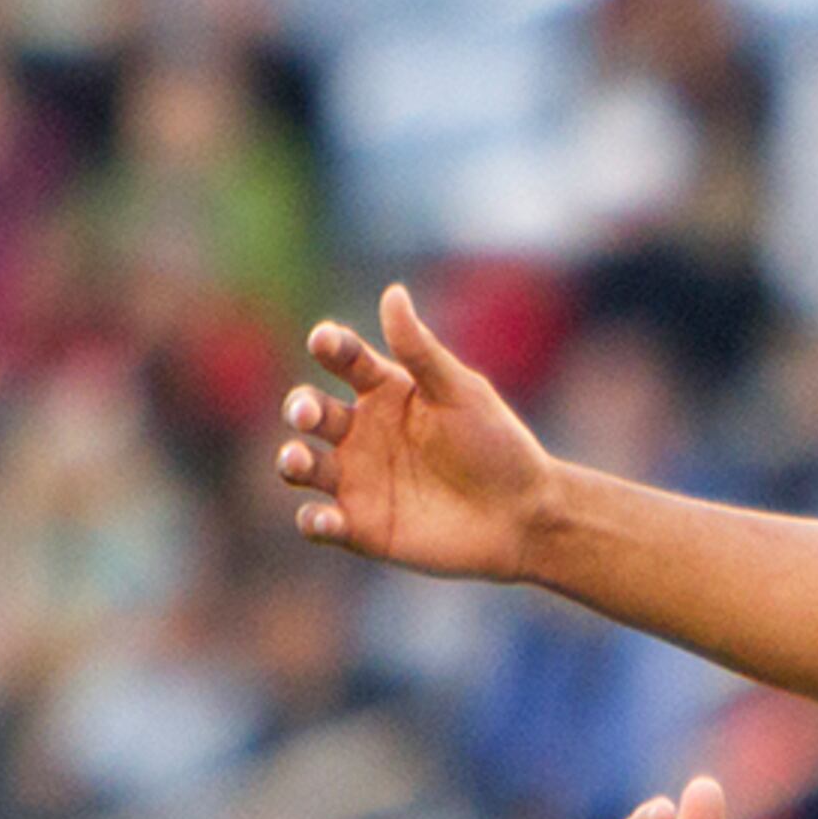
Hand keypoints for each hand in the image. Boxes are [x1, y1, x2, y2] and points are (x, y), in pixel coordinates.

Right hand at [278, 283, 560, 579]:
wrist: (525, 515)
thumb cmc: (497, 447)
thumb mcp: (461, 394)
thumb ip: (422, 351)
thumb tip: (393, 292)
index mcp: (384, 390)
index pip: (344, 359)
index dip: (330, 346)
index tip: (325, 341)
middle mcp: (360, 431)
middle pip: (310, 410)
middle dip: (300, 407)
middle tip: (310, 413)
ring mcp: (356, 479)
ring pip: (303, 464)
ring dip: (292, 461)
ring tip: (298, 462)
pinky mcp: (361, 526)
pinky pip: (320, 521)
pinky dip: (313, 521)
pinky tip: (324, 519)